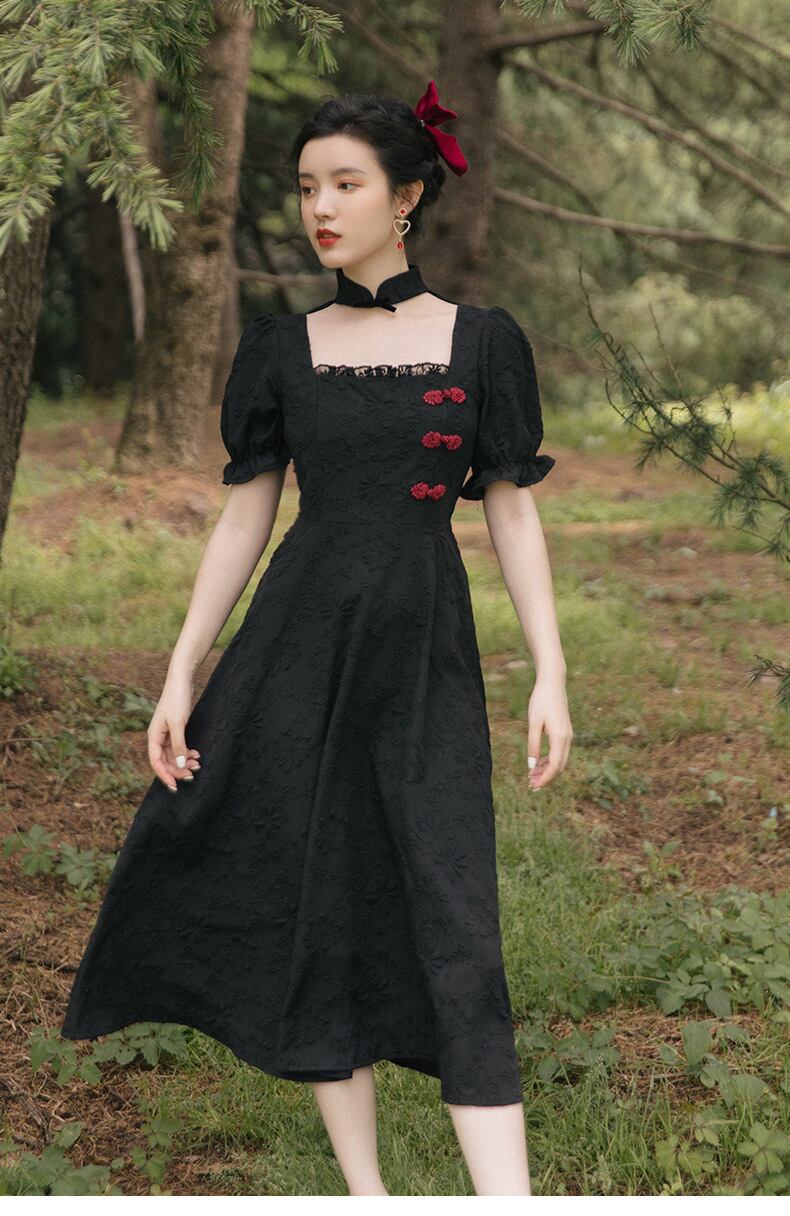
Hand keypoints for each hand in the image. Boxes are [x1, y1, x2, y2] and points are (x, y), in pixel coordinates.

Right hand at [148, 675, 200, 792]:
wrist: (182, 681)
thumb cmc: (177, 699)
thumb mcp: (178, 724)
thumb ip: (179, 745)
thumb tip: (180, 764)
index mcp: (154, 736)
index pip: (156, 762)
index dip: (164, 775)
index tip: (175, 787)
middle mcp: (158, 737)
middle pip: (165, 761)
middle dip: (178, 769)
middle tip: (192, 776)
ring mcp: (167, 733)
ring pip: (174, 755)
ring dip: (184, 761)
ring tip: (198, 765)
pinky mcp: (176, 729)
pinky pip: (180, 747)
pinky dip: (187, 752)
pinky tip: (197, 755)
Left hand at [527, 674, 571, 789]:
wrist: (553, 683)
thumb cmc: (541, 700)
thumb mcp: (533, 723)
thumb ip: (533, 744)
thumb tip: (531, 766)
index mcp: (560, 738)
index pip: (555, 766)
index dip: (545, 779)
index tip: (533, 786)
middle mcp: (568, 738)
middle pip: (559, 766)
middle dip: (546, 777)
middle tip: (530, 785)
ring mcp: (568, 735)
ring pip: (560, 760)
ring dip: (547, 770)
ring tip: (532, 776)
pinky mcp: (565, 731)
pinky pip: (560, 752)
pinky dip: (550, 760)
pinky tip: (538, 763)